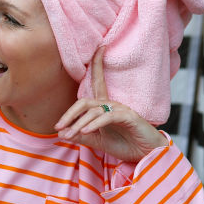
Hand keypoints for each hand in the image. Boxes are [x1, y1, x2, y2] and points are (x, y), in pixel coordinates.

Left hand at [54, 47, 170, 163]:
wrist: (146, 154)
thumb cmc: (125, 145)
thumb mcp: (98, 141)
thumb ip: (81, 136)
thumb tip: (62, 133)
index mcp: (104, 107)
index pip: (96, 83)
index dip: (96, 64)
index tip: (97, 48)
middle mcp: (111, 104)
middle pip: (85, 102)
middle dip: (69, 113)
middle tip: (58, 126)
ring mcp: (120, 109)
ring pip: (93, 111)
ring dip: (79, 124)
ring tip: (69, 136)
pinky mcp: (129, 116)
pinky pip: (107, 117)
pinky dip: (94, 124)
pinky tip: (85, 131)